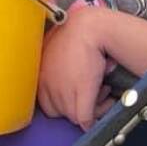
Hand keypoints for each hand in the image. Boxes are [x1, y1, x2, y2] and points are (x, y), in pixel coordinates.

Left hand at [38, 4, 112, 130]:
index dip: (65, 103)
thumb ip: (53, 69)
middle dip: (80, 104)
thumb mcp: (53, 51)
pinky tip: (107, 101)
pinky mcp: (82, 93)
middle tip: (93, 91)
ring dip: (93, 106)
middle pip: (63, 112)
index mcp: (39, 78)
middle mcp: (48, 87)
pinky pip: (86, 119)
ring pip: (76, 117)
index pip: (48, 105)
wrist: (88, 26)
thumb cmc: (73, 33)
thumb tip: (63, 78)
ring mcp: (64, 92)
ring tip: (103, 90)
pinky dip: (96, 117)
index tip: (77, 95)